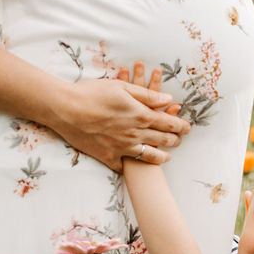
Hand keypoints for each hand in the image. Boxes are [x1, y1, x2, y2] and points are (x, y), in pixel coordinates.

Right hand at [48, 73, 190, 170]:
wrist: (65, 110)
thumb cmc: (92, 93)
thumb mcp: (122, 88)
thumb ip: (147, 95)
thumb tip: (168, 100)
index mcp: (140, 115)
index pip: (168, 122)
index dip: (180, 125)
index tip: (188, 127)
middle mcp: (135, 134)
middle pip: (162, 140)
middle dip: (174, 140)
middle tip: (180, 140)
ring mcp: (122, 148)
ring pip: (149, 156)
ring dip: (161, 156)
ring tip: (167, 156)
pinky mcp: (107, 156)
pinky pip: (123, 166)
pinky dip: (130, 166)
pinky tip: (134, 165)